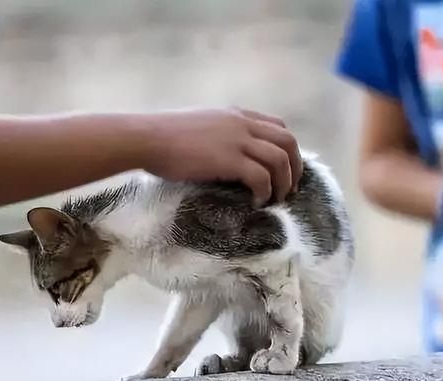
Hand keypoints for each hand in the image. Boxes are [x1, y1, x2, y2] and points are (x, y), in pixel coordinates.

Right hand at [140, 107, 301, 205]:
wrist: (147, 138)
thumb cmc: (164, 135)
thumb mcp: (201, 125)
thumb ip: (221, 134)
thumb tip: (227, 154)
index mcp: (236, 115)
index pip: (278, 126)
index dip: (287, 150)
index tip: (284, 170)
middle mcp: (242, 124)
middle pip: (287, 141)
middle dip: (295, 167)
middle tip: (290, 189)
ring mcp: (237, 140)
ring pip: (280, 159)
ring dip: (284, 183)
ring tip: (277, 200)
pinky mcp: (228, 160)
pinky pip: (261, 177)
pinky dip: (265, 192)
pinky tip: (257, 202)